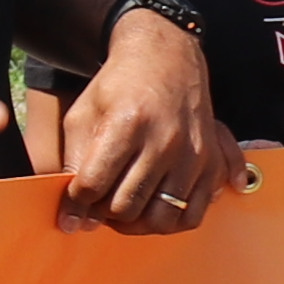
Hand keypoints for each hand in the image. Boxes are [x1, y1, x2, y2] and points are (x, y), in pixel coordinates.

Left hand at [55, 5, 236, 232]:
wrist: (166, 59)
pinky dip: (170, 222)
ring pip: (161, 219)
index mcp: (126, 124)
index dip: (75, 204)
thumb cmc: (117, 88)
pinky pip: (193, 216)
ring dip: (135, 224)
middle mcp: (164, 141)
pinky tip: (153, 208)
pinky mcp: (212, 163)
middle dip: (103, 215)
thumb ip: (74, 163)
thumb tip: (74, 215)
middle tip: (96, 206)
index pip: (93, 185)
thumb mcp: (82, 115)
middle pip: (126, 206)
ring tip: (122, 209)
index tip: (71, 209)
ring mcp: (193, 155)